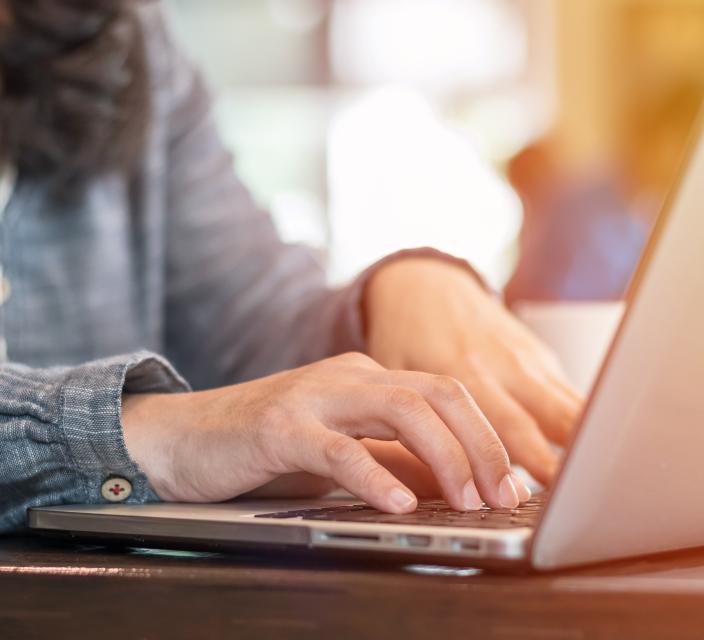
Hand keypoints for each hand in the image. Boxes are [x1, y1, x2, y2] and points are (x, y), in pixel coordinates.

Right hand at [122, 352, 530, 511]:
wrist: (185, 436)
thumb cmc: (266, 446)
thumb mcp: (343, 451)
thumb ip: (393, 460)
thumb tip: (454, 485)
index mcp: (368, 380)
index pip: (446, 396)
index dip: (488, 438)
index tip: (516, 485)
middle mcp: (348, 378)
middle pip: (436, 394)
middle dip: (482, 444)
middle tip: (507, 495)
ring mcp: (313, 396)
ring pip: (399, 409)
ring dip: (444, 456)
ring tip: (467, 501)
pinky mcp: (278, 426)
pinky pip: (336, 447)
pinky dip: (372, 475)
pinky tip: (397, 504)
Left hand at [364, 257, 583, 484]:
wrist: (423, 284)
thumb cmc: (404, 336)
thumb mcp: (395, 377)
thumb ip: (415, 423)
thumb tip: (428, 485)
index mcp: (463, 370)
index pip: (504, 424)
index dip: (527, 461)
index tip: (541, 495)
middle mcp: (502, 363)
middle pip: (546, 418)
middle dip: (564, 462)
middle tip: (577, 501)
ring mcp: (525, 357)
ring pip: (568, 404)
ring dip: (584, 443)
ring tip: (599, 481)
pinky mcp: (537, 353)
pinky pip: (567, 392)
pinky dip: (582, 422)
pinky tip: (592, 450)